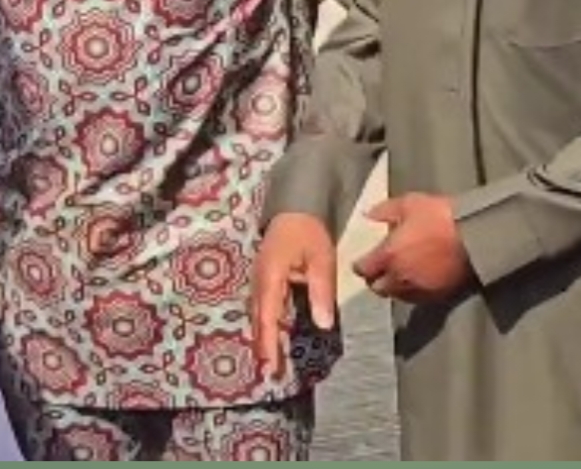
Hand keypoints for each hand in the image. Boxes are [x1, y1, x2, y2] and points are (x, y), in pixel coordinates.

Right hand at [250, 212, 338, 377]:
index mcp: (270, 279)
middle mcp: (259, 283)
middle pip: (258, 321)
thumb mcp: (321, 260)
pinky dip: (265, 324)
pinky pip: (260, 307)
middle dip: (263, 346)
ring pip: (257, 315)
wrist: (294, 208)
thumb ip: (321, 292)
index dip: (268, 343)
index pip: (268, 318)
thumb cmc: (308, 232)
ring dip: (262, 336)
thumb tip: (323, 325)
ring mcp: (258, 281)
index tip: (270, 366)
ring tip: (270, 360)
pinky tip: (272, 334)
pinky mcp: (262, 279)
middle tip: (271, 372)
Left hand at [352, 193, 471, 303]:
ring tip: (399, 274)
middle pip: (377, 288)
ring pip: (396, 295)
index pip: (363, 270)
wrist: (475, 235)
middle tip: (380, 268)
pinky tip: (417, 279)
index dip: (361, 264)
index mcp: (388, 255)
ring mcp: (418, 289)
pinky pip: (417, 298)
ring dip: (393, 286)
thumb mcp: (410, 203)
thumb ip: (384, 210)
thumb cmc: (440, 216)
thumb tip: (368, 215)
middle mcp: (399, 277)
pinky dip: (412, 291)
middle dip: (376, 279)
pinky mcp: (436, 296)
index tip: (364, 259)